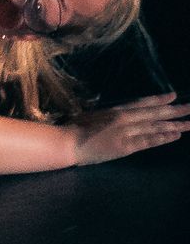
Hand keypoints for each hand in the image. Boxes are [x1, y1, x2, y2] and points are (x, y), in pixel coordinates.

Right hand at [73, 91, 188, 166]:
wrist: (68, 143)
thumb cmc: (75, 128)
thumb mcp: (93, 115)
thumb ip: (109, 115)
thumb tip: (119, 115)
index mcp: (117, 109)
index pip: (143, 103)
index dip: (160, 99)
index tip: (174, 96)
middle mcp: (126, 118)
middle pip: (155, 114)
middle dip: (174, 111)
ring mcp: (127, 132)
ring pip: (156, 127)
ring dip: (175, 125)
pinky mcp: (126, 147)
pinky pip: (148, 141)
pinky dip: (163, 138)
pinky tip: (175, 136)